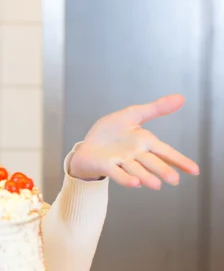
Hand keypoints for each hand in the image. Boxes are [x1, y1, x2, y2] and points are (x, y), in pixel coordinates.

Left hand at [69, 94, 199, 188]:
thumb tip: (181, 98)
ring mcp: (121, 161)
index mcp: (144, 142)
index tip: (195, 170)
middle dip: (163, 170)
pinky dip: (126, 179)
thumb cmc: (111, 133)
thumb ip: (155, 108)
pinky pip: (117, 173)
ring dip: (145, 176)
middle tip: (174, 180)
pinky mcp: (106, 165)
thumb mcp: (133, 115)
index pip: (165, 151)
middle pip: (151, 162)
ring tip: (156, 185)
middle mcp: (135, 154)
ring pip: (135, 169)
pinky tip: (135, 184)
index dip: (179, 160)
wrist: (88, 145)